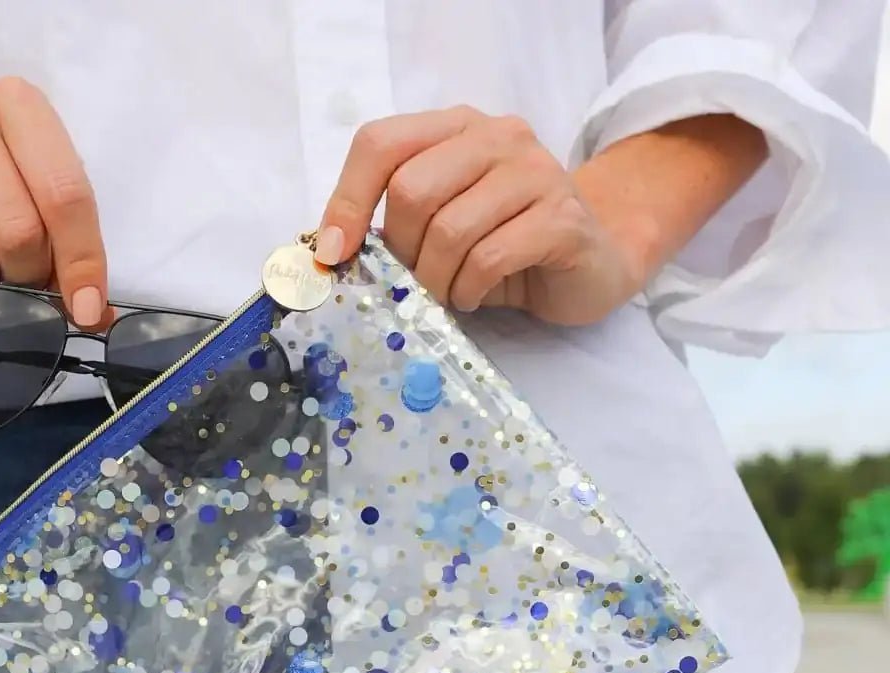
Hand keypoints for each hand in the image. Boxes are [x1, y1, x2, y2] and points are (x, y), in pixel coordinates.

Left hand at [314, 106, 654, 325]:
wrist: (592, 260)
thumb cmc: (504, 245)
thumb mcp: (440, 225)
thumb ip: (393, 222)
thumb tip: (329, 251)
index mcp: (457, 128)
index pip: (381, 143)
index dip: (346, 200)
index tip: (333, 253)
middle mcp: (498, 137)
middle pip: (411, 191)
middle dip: (401, 251)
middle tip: (416, 280)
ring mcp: (536, 173)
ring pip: (449, 231)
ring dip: (436, 280)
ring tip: (449, 294)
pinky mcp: (562, 219)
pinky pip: (488, 259)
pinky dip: (469, 290)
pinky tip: (475, 296)